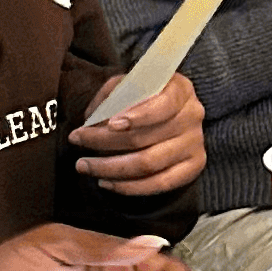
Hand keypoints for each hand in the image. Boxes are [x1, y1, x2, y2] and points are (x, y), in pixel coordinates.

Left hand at [70, 70, 206, 205]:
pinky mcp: (192, 167)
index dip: (138, 116)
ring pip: (148, 164)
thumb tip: (93, 118)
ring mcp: (195, 144)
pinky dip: (128, 187)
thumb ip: (112, 94)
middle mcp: (192, 117)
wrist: (172, 115)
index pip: (163, 105)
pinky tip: (106, 182)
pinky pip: (159, 184)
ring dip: (110, 168)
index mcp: (180, 90)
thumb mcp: (129, 84)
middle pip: (146, 138)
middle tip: (76, 140)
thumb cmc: (145, 96)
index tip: (110, 124)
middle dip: (104, 141)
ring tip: (84, 165)